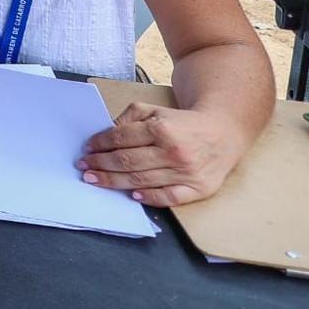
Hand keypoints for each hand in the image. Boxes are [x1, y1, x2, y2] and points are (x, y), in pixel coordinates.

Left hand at [77, 102, 247, 206]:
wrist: (224, 133)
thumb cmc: (183, 123)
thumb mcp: (156, 110)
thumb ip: (130, 117)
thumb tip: (107, 133)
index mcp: (162, 129)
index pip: (121, 138)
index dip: (100, 144)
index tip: (87, 148)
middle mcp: (173, 152)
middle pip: (127, 162)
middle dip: (101, 164)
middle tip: (84, 167)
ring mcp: (186, 172)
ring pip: (142, 181)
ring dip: (114, 181)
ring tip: (95, 180)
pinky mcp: (198, 189)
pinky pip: (168, 198)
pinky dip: (149, 198)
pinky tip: (131, 196)